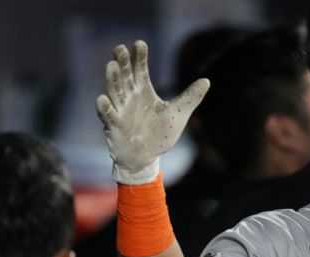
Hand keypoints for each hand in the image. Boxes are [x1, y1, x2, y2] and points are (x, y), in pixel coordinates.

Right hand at [96, 40, 209, 184]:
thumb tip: (207, 81)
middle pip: (124, 76)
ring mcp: (120, 110)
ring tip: (111, 65)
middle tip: (120, 48)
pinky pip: (108, 115)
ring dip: (112, 79)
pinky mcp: (113, 125)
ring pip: (114, 91)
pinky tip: (102, 98)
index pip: (139, 69)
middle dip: (122, 63)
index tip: (140, 44)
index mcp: (143, 91)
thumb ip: (191, 98)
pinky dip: (105, 107)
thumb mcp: (178, 114)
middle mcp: (129, 97)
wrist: (146, 158)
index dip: (139, 57)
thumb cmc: (159, 134)